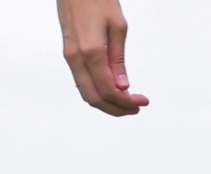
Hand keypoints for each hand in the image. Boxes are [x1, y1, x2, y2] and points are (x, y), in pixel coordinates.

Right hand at [57, 0, 149, 115]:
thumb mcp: (118, 27)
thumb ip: (118, 60)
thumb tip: (122, 86)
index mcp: (90, 51)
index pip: (108, 90)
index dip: (126, 102)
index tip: (141, 102)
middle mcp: (76, 58)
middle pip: (94, 98)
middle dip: (116, 109)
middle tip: (135, 107)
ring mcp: (70, 57)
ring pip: (86, 93)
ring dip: (106, 103)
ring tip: (125, 102)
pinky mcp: (69, 54)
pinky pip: (81, 82)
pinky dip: (96, 92)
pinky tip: (111, 91)